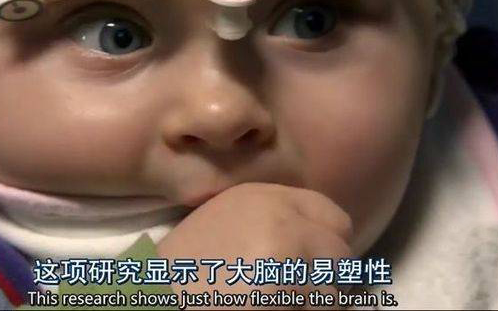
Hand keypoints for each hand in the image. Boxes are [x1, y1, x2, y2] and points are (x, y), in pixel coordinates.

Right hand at [157, 182, 352, 309]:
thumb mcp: (225, 225)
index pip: (335, 218)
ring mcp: (284, 249)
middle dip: (324, 280)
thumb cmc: (183, 272)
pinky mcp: (283, 285)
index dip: (327, 247)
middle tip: (294, 295)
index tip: (312, 269)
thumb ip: (272, 223)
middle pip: (340, 253)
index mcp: (262, 196)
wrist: (157, 296)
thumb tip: (322, 244)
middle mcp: (278, 214)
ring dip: (313, 305)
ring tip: (273, 304)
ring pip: (334, 291)